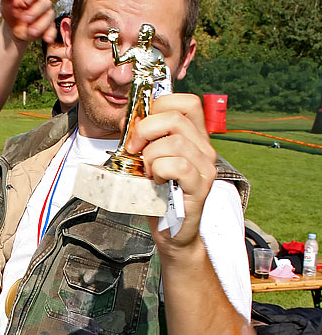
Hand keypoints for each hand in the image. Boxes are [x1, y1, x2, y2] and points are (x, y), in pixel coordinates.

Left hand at [0, 0, 55, 42]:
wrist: (14, 28)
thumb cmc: (12, 11)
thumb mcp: (7, 3)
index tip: (25, 2)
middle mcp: (42, 3)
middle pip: (45, 4)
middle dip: (35, 12)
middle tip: (25, 19)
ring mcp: (47, 15)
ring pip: (49, 17)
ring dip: (40, 25)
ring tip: (31, 32)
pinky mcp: (49, 27)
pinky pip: (52, 30)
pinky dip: (50, 35)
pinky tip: (47, 39)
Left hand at [124, 93, 216, 248]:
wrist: (173, 232)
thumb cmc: (159, 196)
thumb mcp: (149, 161)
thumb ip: (144, 139)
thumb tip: (128, 119)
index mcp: (194, 137)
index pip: (187, 102)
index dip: (160, 104)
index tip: (141, 124)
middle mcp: (204, 149)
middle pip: (176, 117)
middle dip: (145, 129)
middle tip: (134, 148)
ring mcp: (205, 168)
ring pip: (175, 142)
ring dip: (151, 155)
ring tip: (148, 171)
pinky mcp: (199, 187)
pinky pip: (178, 166)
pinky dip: (160, 170)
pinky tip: (156, 181)